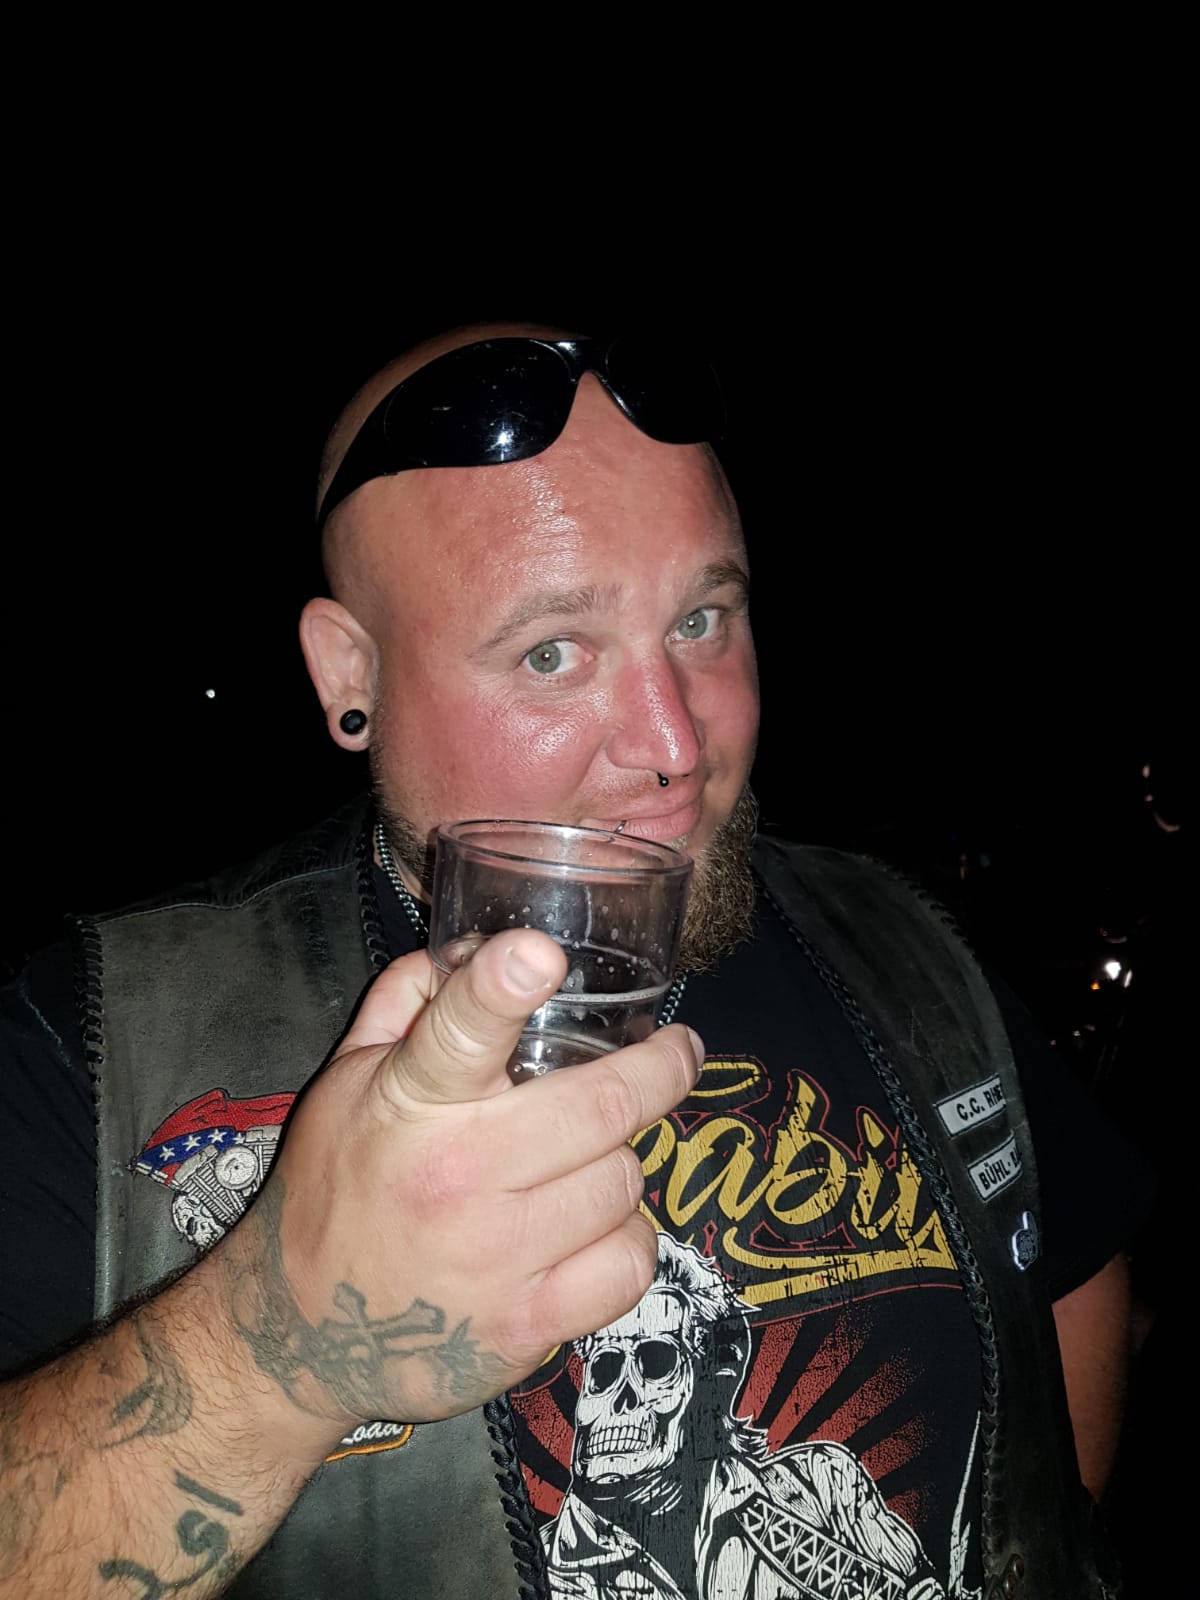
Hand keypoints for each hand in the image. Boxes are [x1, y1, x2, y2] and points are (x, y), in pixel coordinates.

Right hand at [218, 930, 699, 1432]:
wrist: (299, 1337)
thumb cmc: (336, 1190)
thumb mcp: (347, 1083)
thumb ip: (407, 1004)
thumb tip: (478, 948)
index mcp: (408, 1106)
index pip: (460, 1033)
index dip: (502, 984)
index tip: (540, 954)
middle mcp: (455, 1178)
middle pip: (602, 1107)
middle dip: (660, 1069)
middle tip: (675, 1053)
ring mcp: (494, 1259)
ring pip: (624, 1183)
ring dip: (621, 1164)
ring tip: (591, 1162)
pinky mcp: (524, 1327)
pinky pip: (628, 1265)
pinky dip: (625, 1243)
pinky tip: (594, 1232)